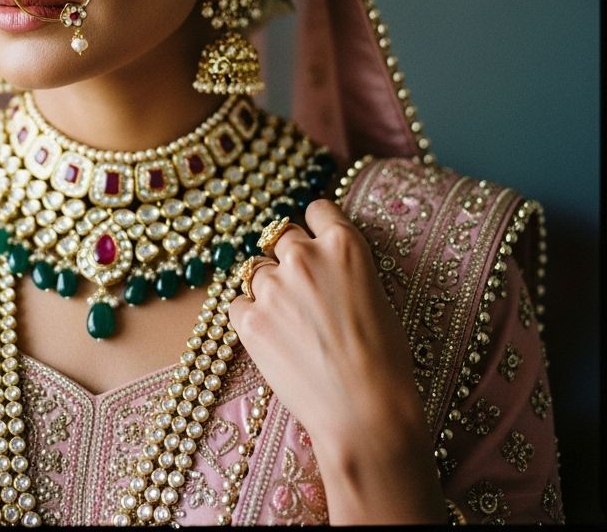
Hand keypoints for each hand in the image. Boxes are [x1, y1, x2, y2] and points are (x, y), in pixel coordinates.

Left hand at [228, 199, 444, 523]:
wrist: (366, 414)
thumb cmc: (385, 362)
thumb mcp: (376, 297)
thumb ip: (343, 269)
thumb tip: (323, 263)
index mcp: (344, 245)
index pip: (316, 208)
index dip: (314, 224)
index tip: (312, 236)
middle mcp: (304, 256)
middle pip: (280, 235)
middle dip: (288, 256)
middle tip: (300, 289)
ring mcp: (273, 286)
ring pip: (256, 270)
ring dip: (267, 288)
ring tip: (290, 324)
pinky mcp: (249, 319)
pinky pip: (238, 304)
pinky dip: (250, 318)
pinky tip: (274, 341)